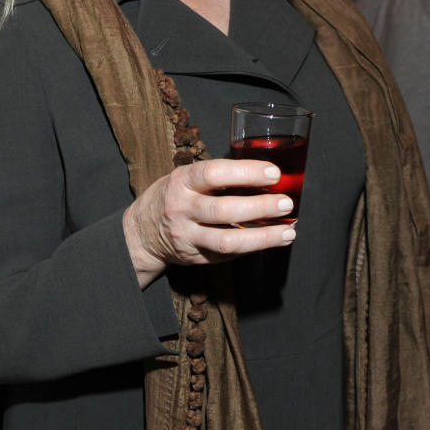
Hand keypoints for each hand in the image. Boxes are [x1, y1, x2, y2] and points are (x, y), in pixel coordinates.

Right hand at [124, 157, 297, 285]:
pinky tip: (270, 240)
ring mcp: (187, 236)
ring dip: (263, 237)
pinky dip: (252, 247)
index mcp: (181, 182)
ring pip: (228, 241)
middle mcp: (181, 209)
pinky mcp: (194, 257)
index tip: (274, 173)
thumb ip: (216, 177)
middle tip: (286, 204)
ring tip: (288, 231)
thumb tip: (265, 176)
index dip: (246, 172)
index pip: (214, 173)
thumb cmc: (172, 197)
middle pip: (224, 210)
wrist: (141, 233)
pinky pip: (228, 255)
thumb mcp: (185, 178)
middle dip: (260, 208)